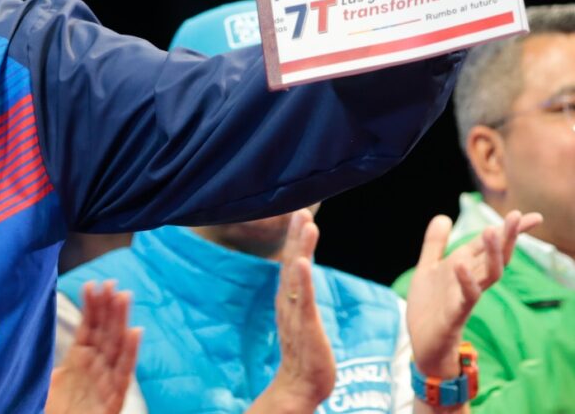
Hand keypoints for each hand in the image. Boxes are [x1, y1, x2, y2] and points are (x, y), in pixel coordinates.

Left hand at [46, 280, 141, 413]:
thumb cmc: (53, 409)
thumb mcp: (44, 382)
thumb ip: (46, 361)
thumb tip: (28, 332)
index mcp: (77, 366)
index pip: (87, 331)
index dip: (91, 308)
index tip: (94, 284)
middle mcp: (94, 373)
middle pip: (105, 335)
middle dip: (108, 309)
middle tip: (112, 283)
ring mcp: (104, 387)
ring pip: (116, 349)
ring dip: (120, 322)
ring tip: (123, 297)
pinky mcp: (112, 403)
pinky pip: (123, 375)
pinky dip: (130, 352)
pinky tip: (135, 332)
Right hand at [249, 210, 335, 413]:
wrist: (299, 385)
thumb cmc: (307, 354)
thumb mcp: (306, 319)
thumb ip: (304, 298)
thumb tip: (305, 280)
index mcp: (290, 297)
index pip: (293, 261)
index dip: (297, 238)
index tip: (301, 214)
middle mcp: (288, 300)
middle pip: (292, 260)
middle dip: (297, 234)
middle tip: (301, 209)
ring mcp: (295, 312)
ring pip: (297, 274)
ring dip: (301, 247)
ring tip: (306, 224)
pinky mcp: (304, 325)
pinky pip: (302, 298)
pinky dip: (301, 279)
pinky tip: (302, 262)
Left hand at [406, 210, 540, 378]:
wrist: (422, 343)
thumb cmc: (429, 307)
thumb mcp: (427, 268)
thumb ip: (435, 244)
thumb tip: (444, 216)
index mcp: (464, 267)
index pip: (489, 245)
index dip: (508, 230)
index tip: (531, 217)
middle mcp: (470, 280)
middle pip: (496, 257)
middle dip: (507, 238)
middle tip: (518, 217)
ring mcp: (465, 297)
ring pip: (489, 275)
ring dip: (491, 255)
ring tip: (492, 231)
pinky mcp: (456, 314)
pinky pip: (467, 297)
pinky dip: (467, 282)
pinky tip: (462, 266)